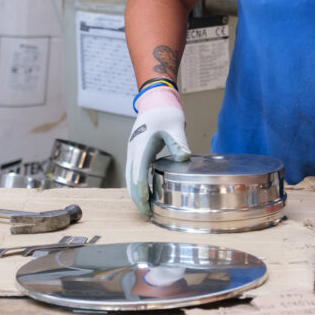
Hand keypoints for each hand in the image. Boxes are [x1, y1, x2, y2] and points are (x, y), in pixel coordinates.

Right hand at [125, 86, 190, 215]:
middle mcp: (133, 150)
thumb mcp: (174, 125)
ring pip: (130, 177)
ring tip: (146, 208)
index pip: (139, 172)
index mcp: (141, 145)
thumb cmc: (166, 113)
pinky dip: (138, 184)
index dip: (142, 189)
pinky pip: (134, 172)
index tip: (146, 203)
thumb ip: (178, 142)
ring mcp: (133, 151)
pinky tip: (147, 193)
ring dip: (136, 193)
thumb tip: (184, 157)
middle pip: (131, 178)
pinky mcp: (137, 152)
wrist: (155, 100)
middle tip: (147, 214)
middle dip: (137, 197)